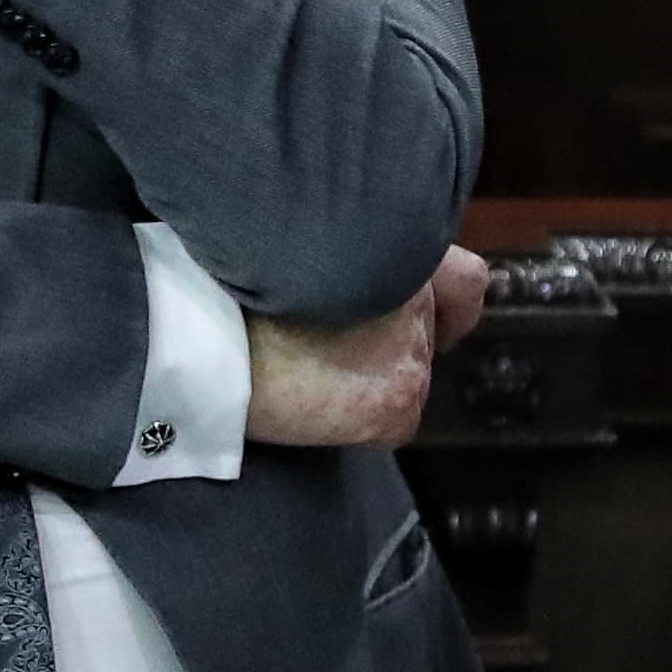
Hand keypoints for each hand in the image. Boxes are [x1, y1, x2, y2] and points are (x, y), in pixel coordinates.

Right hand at [246, 245, 480, 445]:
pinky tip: (314, 405)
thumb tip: (372, 289)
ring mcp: (411, 349)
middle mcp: (417, 293)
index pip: (466, 280)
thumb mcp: (302, 250)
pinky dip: (360, 425)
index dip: (451, 305)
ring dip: (371, 383)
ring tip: (311, 376)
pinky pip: (393, 425)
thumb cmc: (230, 292)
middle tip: (333, 357)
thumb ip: (354, 262)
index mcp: (395, 246)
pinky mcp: (398, 400)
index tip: (437, 323)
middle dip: (391, 348)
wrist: (205, 342)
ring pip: (409, 379)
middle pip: (428, 336)